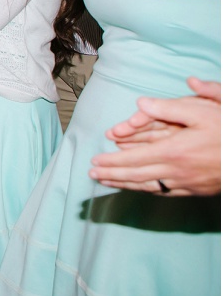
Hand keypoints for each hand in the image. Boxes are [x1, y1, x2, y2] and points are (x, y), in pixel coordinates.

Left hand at [89, 78, 220, 196]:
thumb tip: (141, 103)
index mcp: (174, 151)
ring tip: (107, 183)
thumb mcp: (203, 112)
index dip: (112, 163)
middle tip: (92, 175)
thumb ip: (170, 109)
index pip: (134, 159)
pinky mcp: (197, 190)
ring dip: (125, 185)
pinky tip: (138, 187)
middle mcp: (177, 171)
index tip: (94, 164)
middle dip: (112, 176)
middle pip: (136, 175)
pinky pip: (166, 191)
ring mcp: (188, 183)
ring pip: (149, 186)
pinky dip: (147, 189)